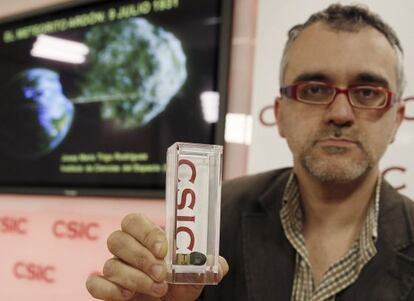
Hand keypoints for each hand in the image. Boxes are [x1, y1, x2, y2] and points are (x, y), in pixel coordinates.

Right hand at [86, 213, 228, 300]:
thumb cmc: (180, 284)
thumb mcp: (196, 274)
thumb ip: (208, 265)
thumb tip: (219, 264)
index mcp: (146, 237)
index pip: (133, 220)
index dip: (146, 232)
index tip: (163, 249)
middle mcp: (127, 249)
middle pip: (117, 239)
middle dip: (141, 258)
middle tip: (161, 274)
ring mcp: (114, 268)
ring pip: (110, 264)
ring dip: (134, 279)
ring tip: (158, 291)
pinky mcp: (105, 288)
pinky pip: (94, 284)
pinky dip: (108, 290)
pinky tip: (127, 296)